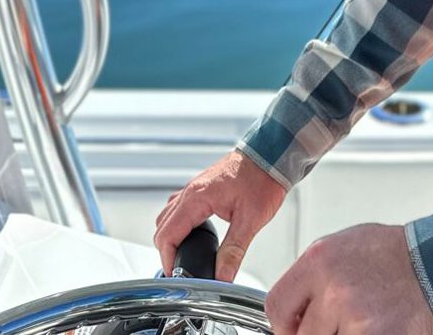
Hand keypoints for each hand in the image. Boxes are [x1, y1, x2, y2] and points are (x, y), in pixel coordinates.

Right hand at [153, 149, 286, 280]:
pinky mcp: (202, 187)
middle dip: (167, 251)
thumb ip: (234, 250)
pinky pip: (179, 208)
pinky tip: (192, 234)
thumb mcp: (250, 220)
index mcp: (197, 197)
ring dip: (170, 236)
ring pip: (168, 216)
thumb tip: (223, 276)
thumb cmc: (262, 179)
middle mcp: (191, 190)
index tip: (175, 275)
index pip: (167, 234)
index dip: (167, 259)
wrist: (271, 155)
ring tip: (183, 256)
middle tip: (179, 270)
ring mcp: (195, 187)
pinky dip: (178, 224)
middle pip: (162, 226)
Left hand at [266, 223, 432, 334]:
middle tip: (340, 324)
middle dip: (319, 333)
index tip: (293, 329)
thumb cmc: (396, 255)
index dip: (285, 325)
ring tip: (364, 321)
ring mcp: (354, 317)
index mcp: (319, 260)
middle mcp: (333, 289)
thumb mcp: (345, 247)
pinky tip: (378, 329)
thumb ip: (315, 274)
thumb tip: (296, 302)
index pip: (277, 306)